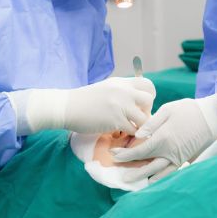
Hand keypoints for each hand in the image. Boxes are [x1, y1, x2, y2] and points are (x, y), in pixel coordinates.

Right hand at [24, 77, 154, 134]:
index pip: (148, 85)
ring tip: (129, 128)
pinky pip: (133, 130)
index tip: (139, 106)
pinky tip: (120, 133)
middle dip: (147, 111)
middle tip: (136, 118)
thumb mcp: (106, 88)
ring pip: (144, 118)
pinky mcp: (116, 120)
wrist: (67, 107)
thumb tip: (137, 101)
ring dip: (139, 126)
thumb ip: (122, 92)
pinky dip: (129, 134)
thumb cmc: (85, 100)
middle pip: (149, 100)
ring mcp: (120, 105)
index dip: (148, 97)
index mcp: (122, 83)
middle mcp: (124, 91)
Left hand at [110, 97, 216, 181]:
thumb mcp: (167, 110)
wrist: (209, 117)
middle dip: (130, 168)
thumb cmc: (187, 110)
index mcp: (163, 138)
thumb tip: (138, 134)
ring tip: (130, 181)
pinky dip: (159, 178)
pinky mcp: (183, 159)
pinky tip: (151, 180)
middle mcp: (168, 152)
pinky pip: (169, 173)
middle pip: (146, 165)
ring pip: (157, 173)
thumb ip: (151, 123)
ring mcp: (176, 158)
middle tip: (117, 171)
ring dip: (143, 177)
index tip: (114, 154)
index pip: (139, 151)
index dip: (125, 154)